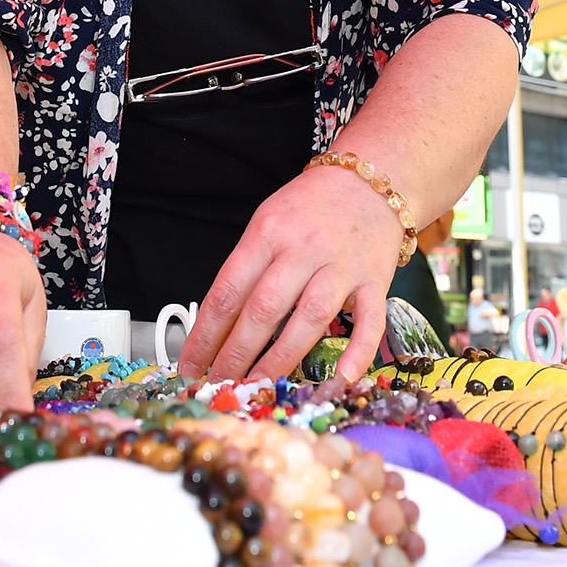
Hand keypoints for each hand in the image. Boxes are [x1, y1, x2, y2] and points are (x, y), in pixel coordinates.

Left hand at [179, 161, 402, 384]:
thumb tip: (219, 325)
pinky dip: (358, 351)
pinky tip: (341, 378)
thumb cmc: (312, 206)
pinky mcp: (375, 280)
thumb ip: (249, 267)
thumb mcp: (268, 221)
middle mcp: (304, 248)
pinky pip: (369, 320)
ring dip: (281, 359)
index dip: (205, 334)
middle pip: (264, 308)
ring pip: (309, 318)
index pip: (228, 290)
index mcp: (268, 232)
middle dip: (236, 353)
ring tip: (259, 387)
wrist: (372, 179)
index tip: (190, 365)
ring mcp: (342, 266)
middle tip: (218, 385)